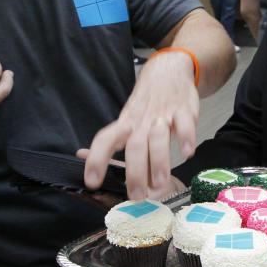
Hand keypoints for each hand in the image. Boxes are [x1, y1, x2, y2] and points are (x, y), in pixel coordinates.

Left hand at [82, 50, 198, 198]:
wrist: (168, 72)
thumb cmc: (147, 104)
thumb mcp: (125, 121)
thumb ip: (111, 143)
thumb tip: (81, 156)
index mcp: (125, 125)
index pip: (105, 141)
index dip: (96, 160)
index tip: (92, 181)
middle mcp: (142, 122)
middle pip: (134, 146)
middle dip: (135, 172)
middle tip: (136, 195)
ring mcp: (163, 116)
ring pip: (158, 138)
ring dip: (159, 161)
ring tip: (160, 182)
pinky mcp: (184, 111)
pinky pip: (185, 124)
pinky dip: (186, 138)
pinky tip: (186, 153)